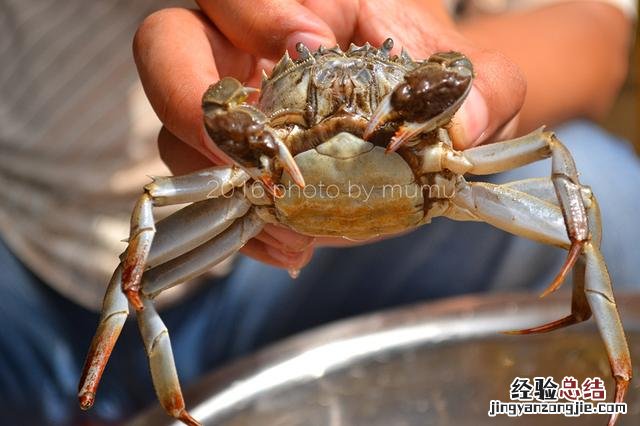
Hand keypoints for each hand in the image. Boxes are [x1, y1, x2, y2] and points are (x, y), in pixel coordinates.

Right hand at [132, 0, 526, 266]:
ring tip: (287, 223)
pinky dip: (244, 227)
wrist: (421, 132)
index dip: (260, 15)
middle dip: (188, 95)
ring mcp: (234, 114)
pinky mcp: (237, 169)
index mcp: (298, 4)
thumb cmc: (436, 87)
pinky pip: (209, 197)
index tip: (311, 49)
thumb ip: (479, 89)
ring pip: (177, 134)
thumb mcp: (469, 78)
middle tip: (247, 147)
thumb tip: (458, 125)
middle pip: (167, 47)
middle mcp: (245, 52)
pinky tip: (290, 246)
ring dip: (222, 183)